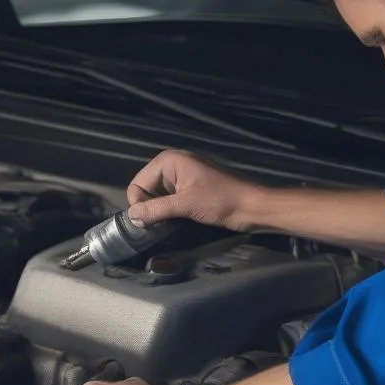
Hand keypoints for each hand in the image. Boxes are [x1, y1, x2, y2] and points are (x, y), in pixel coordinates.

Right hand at [126, 149, 261, 230]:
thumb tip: (131, 217)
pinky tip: (178, 219)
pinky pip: (168, 199)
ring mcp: (182, 176)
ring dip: (159, 211)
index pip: (137, 184)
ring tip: (170, 222)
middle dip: (149, 207)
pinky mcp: (190, 188)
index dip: (140, 204)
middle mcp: (172, 165)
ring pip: (156, 196)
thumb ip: (156, 210)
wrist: (252, 206)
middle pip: (145, 189)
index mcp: (169, 161)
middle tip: (160, 224)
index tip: (150, 221)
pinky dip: (168, 210)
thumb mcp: (185, 205)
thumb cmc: (221, 200)